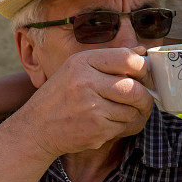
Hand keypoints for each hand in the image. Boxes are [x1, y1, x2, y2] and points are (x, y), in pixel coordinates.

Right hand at [9, 47, 153, 159]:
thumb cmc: (61, 94)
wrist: (36, 127)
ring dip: (134, 114)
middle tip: (143, 99)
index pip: (128, 59)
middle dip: (145, 97)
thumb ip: (111, 59)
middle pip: (135, 89)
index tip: (142, 74)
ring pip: (132, 111)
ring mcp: (91, 108)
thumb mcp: (78, 67)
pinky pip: (124, 127)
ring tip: (123, 112)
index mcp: (83, 62)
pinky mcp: (96, 130)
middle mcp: (86, 82)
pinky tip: (110, 123)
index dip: (142, 67)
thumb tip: (143, 51)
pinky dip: (123, 127)